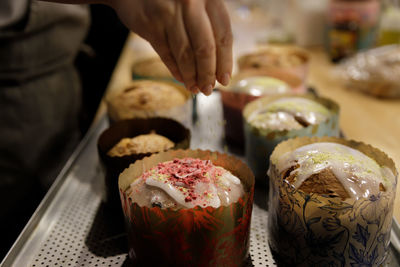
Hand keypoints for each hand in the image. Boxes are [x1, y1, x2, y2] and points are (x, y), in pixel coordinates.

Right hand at [109, 0, 232, 94]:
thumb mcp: (196, 3)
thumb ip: (209, 26)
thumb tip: (220, 66)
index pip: (223, 35)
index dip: (225, 61)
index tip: (225, 79)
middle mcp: (190, 3)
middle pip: (205, 48)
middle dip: (208, 74)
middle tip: (209, 89)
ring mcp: (169, 14)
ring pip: (185, 54)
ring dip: (191, 76)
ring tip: (195, 88)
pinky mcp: (150, 25)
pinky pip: (166, 54)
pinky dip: (175, 70)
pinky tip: (182, 79)